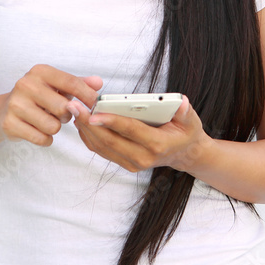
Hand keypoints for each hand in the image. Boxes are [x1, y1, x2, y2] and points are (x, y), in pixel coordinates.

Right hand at [0, 65, 102, 145]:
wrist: (3, 111)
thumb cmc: (37, 97)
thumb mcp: (56, 85)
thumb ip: (79, 83)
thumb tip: (98, 83)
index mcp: (40, 71)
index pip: (71, 83)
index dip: (87, 96)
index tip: (95, 105)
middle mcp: (25, 84)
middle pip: (63, 108)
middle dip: (67, 115)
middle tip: (60, 114)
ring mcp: (16, 104)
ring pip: (53, 126)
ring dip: (55, 128)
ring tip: (47, 121)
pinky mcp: (10, 124)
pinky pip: (41, 138)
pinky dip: (45, 139)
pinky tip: (38, 130)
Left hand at [67, 95, 210, 173]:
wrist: (184, 154)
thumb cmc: (185, 133)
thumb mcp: (191, 121)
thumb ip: (185, 112)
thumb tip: (182, 102)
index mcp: (157, 145)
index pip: (130, 131)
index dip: (111, 121)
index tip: (93, 113)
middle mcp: (142, 158)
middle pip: (109, 140)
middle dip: (88, 123)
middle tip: (74, 106)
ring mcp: (131, 163)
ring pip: (102, 147)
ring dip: (85, 129)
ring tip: (74, 110)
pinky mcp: (124, 163)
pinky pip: (101, 150)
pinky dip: (89, 136)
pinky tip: (81, 122)